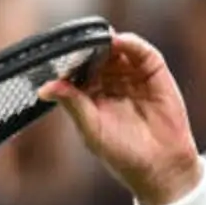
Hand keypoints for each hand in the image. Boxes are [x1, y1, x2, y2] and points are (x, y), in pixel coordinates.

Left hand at [38, 31, 200, 204]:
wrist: (161, 165)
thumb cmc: (123, 153)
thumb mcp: (91, 129)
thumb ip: (72, 104)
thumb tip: (44, 89)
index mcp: (89, 96)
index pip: (76, 71)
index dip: (68, 62)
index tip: (58, 54)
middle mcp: (110, 82)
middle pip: (95, 56)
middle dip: (87, 47)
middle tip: (77, 41)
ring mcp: (131, 75)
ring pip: (117, 50)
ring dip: (106, 42)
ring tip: (97, 38)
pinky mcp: (153, 72)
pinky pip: (141, 52)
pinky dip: (130, 43)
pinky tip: (118, 41)